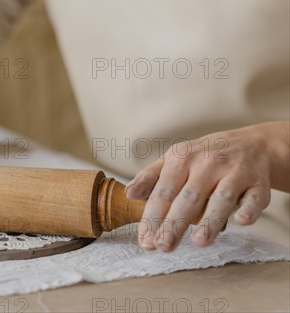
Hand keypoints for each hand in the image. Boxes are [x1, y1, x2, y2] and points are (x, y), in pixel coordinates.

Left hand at [125, 122, 289, 251]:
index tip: (145, 240)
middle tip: (163, 245)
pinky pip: (254, 197)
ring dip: (211, 220)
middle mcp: (208, 162)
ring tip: (199, 241)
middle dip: (175, 223)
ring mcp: (235, 171)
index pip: (163, 191)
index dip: (153, 217)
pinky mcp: (259, 182)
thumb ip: (150, 176)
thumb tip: (129, 194)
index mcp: (182, 157)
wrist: (251, 144)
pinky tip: (240, 222)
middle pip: (188, 197)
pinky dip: (248, 208)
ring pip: (221, 197)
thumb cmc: (204, 157)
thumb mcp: (174, 159)